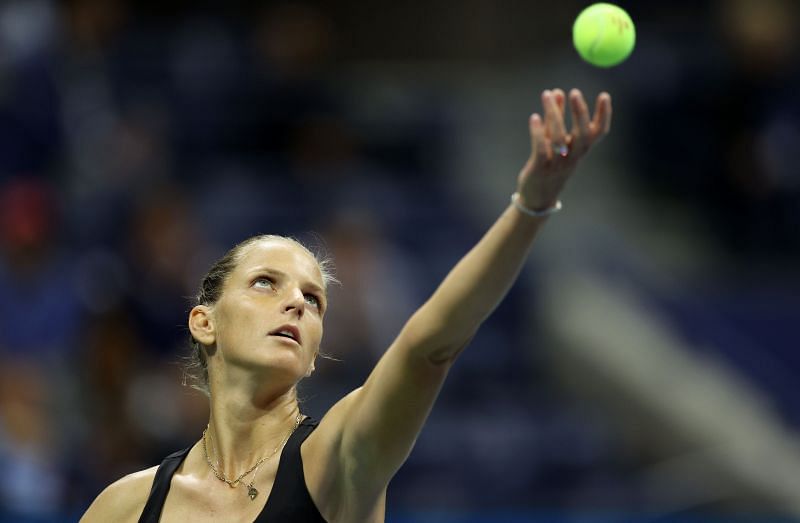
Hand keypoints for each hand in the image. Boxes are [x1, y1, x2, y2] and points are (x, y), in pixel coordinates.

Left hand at [516, 88, 611, 210]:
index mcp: (581, 151)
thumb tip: (557, 91)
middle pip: (583, 134)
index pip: (599, 133)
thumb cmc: (549, 165)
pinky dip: (538, 132)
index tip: (605, 95)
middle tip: (575, 92)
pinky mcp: (540, 168)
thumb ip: (556, 117)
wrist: (537, 197)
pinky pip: (541, 149)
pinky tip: (534, 117)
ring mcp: (557, 164)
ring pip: (559, 138)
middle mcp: (573, 157)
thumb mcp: (556, 141)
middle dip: (580, 113)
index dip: (604, 115)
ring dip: (554, 114)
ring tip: (548, 93)